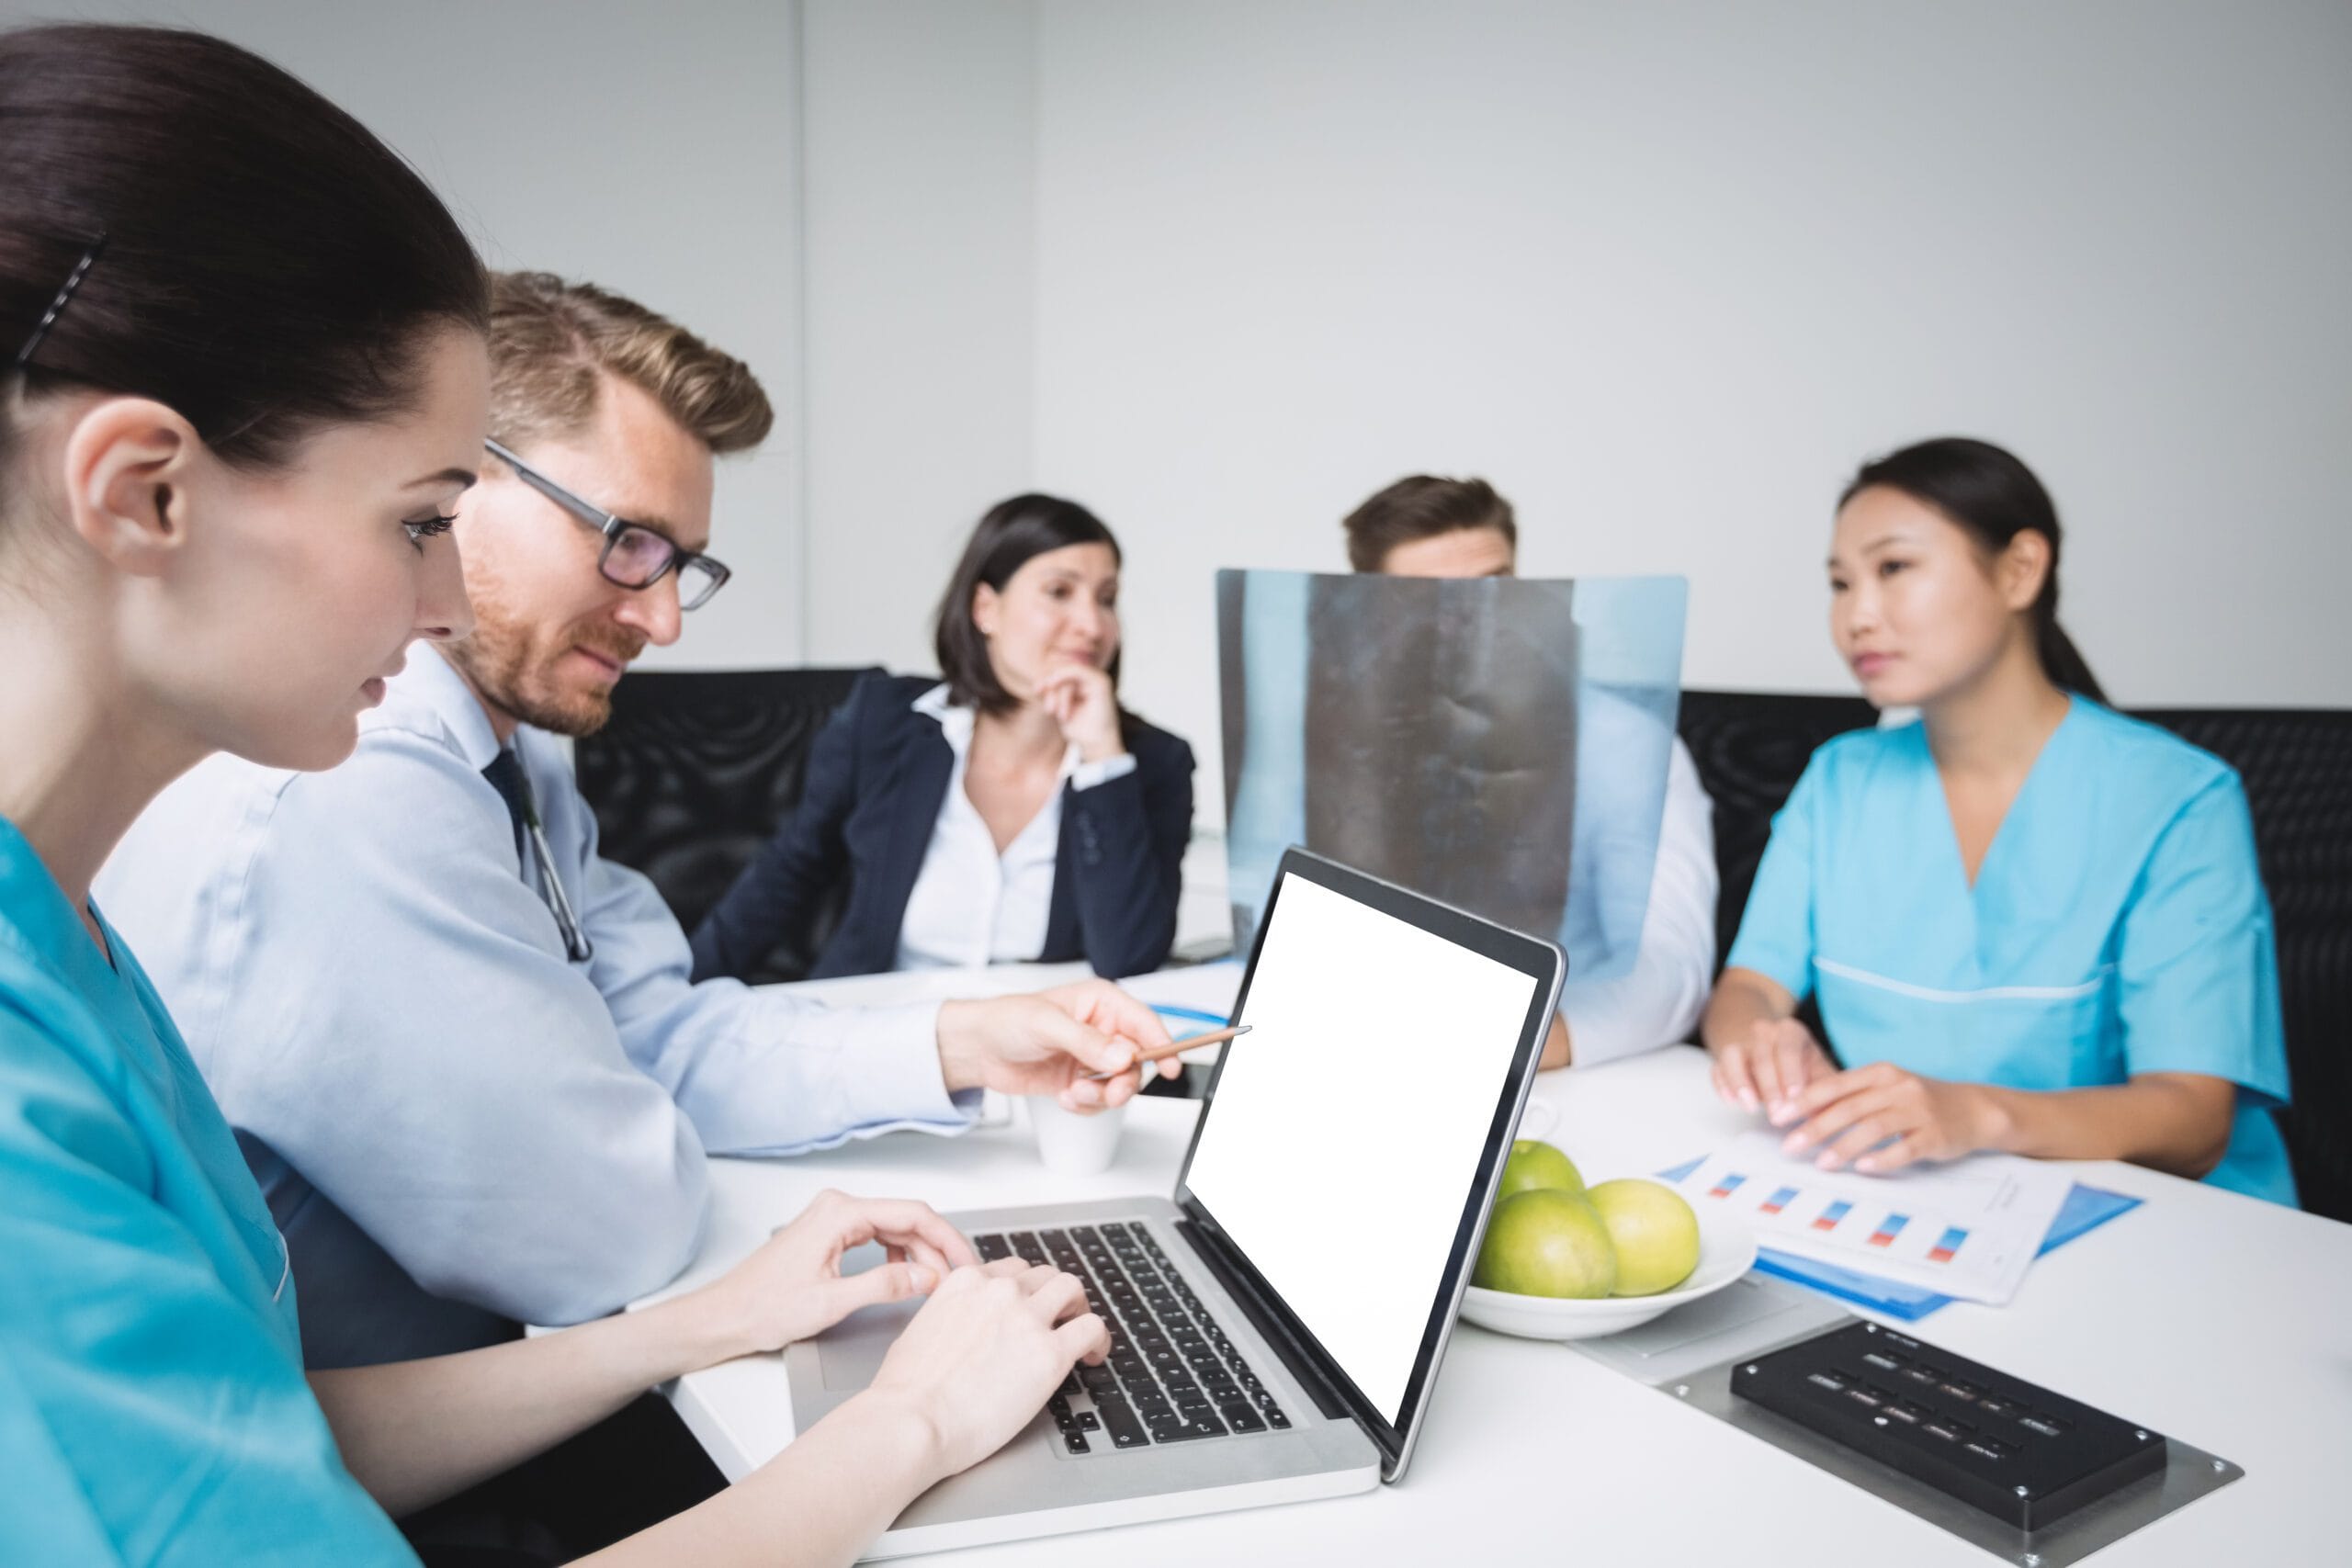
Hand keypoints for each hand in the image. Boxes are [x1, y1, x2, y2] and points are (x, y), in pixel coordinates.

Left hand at [690, 1189, 978, 1356]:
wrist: (726, 1316)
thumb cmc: (764, 1307)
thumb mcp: (832, 1302)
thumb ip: (886, 1285)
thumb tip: (928, 1277)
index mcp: (840, 1213)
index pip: (912, 1213)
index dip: (947, 1238)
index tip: (967, 1261)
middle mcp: (837, 1207)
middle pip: (906, 1218)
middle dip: (935, 1249)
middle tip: (956, 1281)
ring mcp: (833, 1218)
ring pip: (894, 1227)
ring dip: (918, 1253)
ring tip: (934, 1283)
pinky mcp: (830, 1234)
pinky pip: (877, 1235)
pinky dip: (898, 1254)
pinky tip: (905, 1275)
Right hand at [860, 1258, 1109, 1479]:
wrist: (913, 1422)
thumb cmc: (906, 1392)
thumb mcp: (921, 1330)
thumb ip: (951, 1316)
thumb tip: (963, 1328)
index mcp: (966, 1283)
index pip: (1010, 1270)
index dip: (1025, 1290)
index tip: (1030, 1307)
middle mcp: (1000, 1291)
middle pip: (1044, 1275)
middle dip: (1053, 1296)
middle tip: (1059, 1319)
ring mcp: (1027, 1318)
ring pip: (1072, 1289)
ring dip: (1078, 1309)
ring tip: (1080, 1334)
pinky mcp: (1050, 1353)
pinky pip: (1091, 1329)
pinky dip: (1098, 1339)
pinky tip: (1092, 1356)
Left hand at [937, 980, 1178, 1111]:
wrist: (978, 1049)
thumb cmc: (1006, 1020)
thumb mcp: (1047, 1024)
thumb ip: (1086, 1041)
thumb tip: (1120, 1056)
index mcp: (1101, 1004)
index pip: (1144, 1023)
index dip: (1162, 1043)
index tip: (1171, 1066)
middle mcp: (1102, 1031)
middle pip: (1138, 1061)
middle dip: (1125, 1081)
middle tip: (1111, 1093)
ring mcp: (1092, 1058)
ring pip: (1121, 1084)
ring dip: (1102, 1096)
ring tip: (1076, 1094)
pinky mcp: (1080, 1081)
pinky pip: (1100, 1101)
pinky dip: (1087, 1106)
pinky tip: (1066, 1097)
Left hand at [1034, 664, 1123, 763]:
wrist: (1097, 746)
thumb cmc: (1081, 730)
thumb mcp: (1061, 708)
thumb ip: (1054, 693)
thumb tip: (1039, 683)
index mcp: (1084, 683)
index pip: (1061, 671)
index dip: (1047, 677)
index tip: (1036, 690)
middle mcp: (1092, 679)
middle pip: (1063, 671)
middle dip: (1051, 687)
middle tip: (1048, 708)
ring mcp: (1098, 679)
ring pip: (1068, 672)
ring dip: (1058, 692)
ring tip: (1055, 713)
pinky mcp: (1101, 682)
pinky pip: (1076, 670)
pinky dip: (1061, 676)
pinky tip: (1051, 685)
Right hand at [1710, 1015, 1836, 1121]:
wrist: (1774, 1053)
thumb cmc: (1803, 1068)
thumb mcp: (1820, 1072)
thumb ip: (1828, 1090)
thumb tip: (1834, 1114)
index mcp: (1791, 1031)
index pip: (1788, 1048)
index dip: (1791, 1073)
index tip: (1795, 1097)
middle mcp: (1763, 1032)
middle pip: (1762, 1055)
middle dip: (1770, 1087)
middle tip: (1777, 1114)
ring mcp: (1741, 1044)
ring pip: (1732, 1055)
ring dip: (1740, 1082)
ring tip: (1750, 1107)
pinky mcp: (1723, 1059)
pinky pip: (1717, 1068)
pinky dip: (1721, 1084)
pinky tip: (1730, 1101)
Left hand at [1779, 1062, 2002, 1173]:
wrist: (1974, 1109)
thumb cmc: (1919, 1101)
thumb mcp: (1886, 1089)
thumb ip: (1850, 1097)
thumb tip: (1804, 1114)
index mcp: (1880, 1073)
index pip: (1834, 1085)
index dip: (1804, 1101)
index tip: (1778, 1116)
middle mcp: (1898, 1088)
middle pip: (1849, 1108)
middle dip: (1815, 1128)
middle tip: (1789, 1146)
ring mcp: (1918, 1111)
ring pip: (1874, 1127)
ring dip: (1844, 1146)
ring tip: (1821, 1162)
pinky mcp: (1935, 1135)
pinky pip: (1905, 1147)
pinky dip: (1883, 1158)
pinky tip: (1863, 1168)